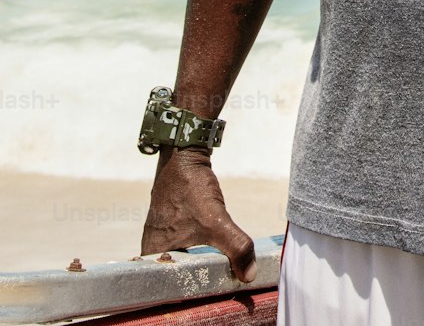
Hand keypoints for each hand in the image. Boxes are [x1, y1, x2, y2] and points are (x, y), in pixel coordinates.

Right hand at [141, 146, 256, 283]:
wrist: (186, 153)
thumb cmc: (192, 187)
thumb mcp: (217, 220)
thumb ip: (236, 247)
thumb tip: (250, 274)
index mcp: (152, 252)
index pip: (167, 286)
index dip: (188, 292)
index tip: (209, 293)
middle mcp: (152, 246)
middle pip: (176, 274)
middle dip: (198, 278)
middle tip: (219, 280)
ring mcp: (160, 233)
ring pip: (183, 258)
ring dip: (200, 261)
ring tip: (220, 266)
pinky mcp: (172, 221)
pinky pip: (186, 244)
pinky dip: (200, 248)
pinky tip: (214, 248)